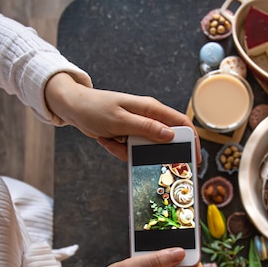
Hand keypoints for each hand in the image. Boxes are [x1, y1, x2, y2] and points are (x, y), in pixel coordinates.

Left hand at [45, 73, 199, 160]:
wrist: (73, 107)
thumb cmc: (95, 108)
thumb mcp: (121, 120)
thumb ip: (146, 128)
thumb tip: (170, 135)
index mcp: (151, 109)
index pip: (181, 123)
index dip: (192, 140)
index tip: (194, 159)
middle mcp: (148, 117)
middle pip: (164, 140)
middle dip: (154, 152)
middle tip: (143, 159)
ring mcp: (138, 127)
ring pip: (145, 149)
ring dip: (130, 152)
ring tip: (113, 142)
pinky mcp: (128, 136)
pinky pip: (131, 151)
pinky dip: (119, 150)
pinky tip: (106, 140)